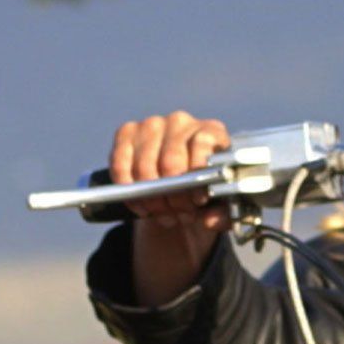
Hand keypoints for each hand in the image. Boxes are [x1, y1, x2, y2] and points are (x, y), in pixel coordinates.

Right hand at [110, 111, 232, 305]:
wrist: (182, 183)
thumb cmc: (206, 190)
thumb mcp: (222, 204)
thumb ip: (223, 215)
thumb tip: (210, 221)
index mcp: (212, 131)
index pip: (202, 143)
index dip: (198, 173)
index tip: (198, 200)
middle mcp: (181, 122)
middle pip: (171, 160)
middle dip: (174, 196)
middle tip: (180, 215)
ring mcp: (152, 125)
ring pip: (144, 167)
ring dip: (153, 199)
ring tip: (165, 214)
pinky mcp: (127, 132)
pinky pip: (120, 165)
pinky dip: (130, 192)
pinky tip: (143, 206)